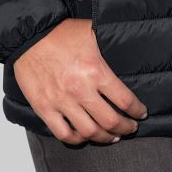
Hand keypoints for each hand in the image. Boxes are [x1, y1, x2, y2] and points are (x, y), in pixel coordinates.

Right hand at [13, 18, 147, 144]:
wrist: (30, 35)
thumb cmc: (60, 32)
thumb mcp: (92, 31)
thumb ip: (109, 41)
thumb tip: (127, 42)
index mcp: (95, 71)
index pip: (124, 99)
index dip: (136, 110)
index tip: (141, 113)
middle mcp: (80, 90)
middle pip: (110, 121)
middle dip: (125, 128)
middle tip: (130, 128)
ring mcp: (62, 102)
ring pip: (90, 132)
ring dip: (105, 137)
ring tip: (112, 136)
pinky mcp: (45, 109)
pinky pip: (64, 134)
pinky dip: (77, 140)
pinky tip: (84, 137)